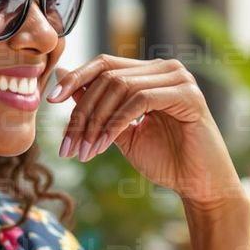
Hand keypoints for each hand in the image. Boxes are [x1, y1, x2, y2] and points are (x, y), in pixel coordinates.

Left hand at [47, 54, 244, 212]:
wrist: (199, 185)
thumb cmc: (165, 160)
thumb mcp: (120, 131)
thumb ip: (96, 105)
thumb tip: (61, 77)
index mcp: (151, 73)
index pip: (104, 64)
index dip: (75, 79)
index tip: (50, 101)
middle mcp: (166, 69)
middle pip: (108, 76)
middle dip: (82, 112)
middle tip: (67, 146)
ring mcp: (179, 79)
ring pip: (120, 87)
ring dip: (95, 122)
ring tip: (84, 152)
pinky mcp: (188, 95)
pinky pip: (140, 100)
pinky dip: (115, 123)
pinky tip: (103, 146)